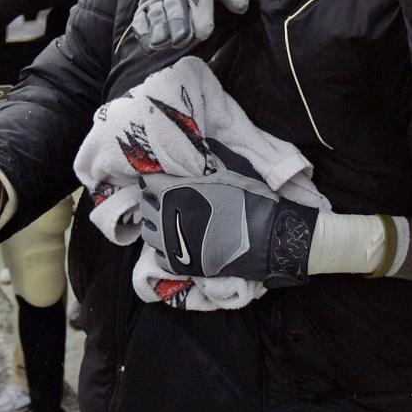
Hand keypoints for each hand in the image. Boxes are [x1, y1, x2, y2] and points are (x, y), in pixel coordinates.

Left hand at [139, 169, 319, 286]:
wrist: (266, 238)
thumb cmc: (249, 200)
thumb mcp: (229, 169)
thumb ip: (207, 158)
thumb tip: (197, 146)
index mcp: (174, 191)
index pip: (147, 182)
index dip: (153, 179)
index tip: (160, 179)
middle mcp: (167, 217)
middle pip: (145, 206)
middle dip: (153, 200)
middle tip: (166, 199)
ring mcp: (172, 244)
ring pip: (149, 232)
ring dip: (156, 224)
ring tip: (169, 221)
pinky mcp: (181, 265)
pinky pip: (158, 256)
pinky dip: (163, 249)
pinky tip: (176, 243)